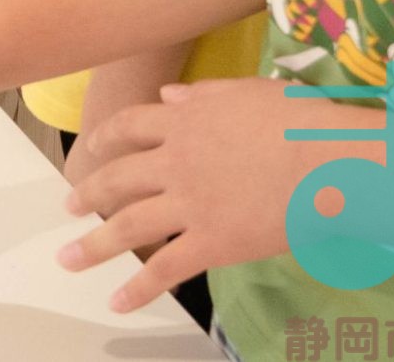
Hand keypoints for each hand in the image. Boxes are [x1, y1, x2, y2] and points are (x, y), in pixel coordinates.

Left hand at [59, 78, 297, 311]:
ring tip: (68, 259)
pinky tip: (118, 302)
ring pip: (128, 225)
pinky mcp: (209, 242)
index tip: (90, 147)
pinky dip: (138, 289)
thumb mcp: (248, 92)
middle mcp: (175, 161)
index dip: (106, 137)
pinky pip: (165, 269)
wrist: (326, 160)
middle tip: (68, 206)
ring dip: (94, 245)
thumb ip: (203, 95)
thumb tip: (167, 95)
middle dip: (88, 193)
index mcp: (185, 121)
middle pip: (118, 178)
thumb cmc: (299, 119)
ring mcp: (189, 203)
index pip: (131, 125)